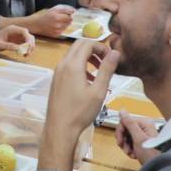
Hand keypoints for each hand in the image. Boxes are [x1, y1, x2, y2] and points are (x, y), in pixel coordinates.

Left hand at [0, 25, 35, 55]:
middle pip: (29, 36)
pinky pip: (26, 45)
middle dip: (30, 44)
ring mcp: (19, 36)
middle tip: (28, 52)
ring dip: (30, 48)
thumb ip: (8, 46)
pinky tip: (24, 55)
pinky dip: (27, 50)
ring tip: (26, 55)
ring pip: (29, 41)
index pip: (24, 31)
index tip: (28, 46)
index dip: (28, 38)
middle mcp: (17, 32)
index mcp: (12, 29)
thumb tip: (18, 48)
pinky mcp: (19, 41)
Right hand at [27, 6, 73, 37]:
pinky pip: (63, 30)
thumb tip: (74, 11)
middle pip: (70, 21)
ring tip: (57, 22)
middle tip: (61, 18)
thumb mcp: (54, 9)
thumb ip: (65, 9)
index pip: (70, 16)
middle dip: (67, 19)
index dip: (69, 14)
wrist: (37, 24)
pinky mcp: (56, 35)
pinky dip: (61, 28)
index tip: (66, 14)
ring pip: (67, 26)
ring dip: (64, 24)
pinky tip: (55, 26)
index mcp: (56, 16)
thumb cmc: (47, 15)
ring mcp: (56, 30)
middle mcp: (57, 24)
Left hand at [38, 40, 115, 170]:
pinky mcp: (56, 80)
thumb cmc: (79, 112)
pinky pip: (68, 65)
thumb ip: (107, 69)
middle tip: (105, 61)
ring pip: (73, 55)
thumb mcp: (98, 91)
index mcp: (73, 65)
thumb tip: (114, 53)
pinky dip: (80, 66)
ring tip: (99, 72)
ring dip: (87, 58)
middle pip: (79, 46)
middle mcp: (62, 65)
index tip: (110, 57)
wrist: (60, 128)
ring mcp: (57, 72)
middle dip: (94, 50)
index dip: (101, 47)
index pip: (87, 43)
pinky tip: (89, 81)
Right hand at [115, 111, 159, 165]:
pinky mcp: (143, 143)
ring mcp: (144, 135)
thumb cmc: (151, 154)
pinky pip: (131, 143)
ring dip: (126, 147)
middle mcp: (144, 127)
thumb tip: (122, 111)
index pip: (125, 121)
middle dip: (124, 141)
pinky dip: (130, 150)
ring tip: (131, 153)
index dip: (120, 131)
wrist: (159, 168)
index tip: (120, 141)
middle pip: (126, 130)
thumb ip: (130, 124)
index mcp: (144, 123)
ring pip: (127, 137)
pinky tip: (134, 155)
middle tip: (126, 149)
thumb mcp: (138, 138)